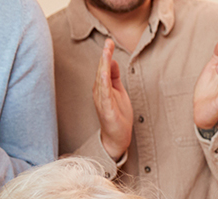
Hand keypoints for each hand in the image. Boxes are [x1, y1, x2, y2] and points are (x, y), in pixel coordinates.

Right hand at [93, 39, 133, 160]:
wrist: (116, 137)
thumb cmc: (117, 114)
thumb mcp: (117, 91)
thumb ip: (114, 76)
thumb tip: (112, 61)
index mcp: (102, 87)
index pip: (103, 68)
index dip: (106, 55)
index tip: (109, 41)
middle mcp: (99, 92)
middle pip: (101, 71)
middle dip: (104, 56)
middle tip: (108, 42)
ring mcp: (101, 101)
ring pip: (101, 80)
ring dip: (103, 66)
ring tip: (106, 53)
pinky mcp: (106, 110)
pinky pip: (104, 95)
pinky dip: (104, 84)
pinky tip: (104, 74)